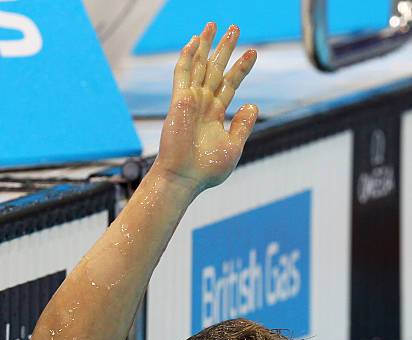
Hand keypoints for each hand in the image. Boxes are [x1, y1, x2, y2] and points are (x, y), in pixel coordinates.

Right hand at [155, 22, 258, 191]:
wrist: (185, 178)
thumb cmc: (207, 169)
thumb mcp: (233, 146)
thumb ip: (243, 125)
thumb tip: (253, 104)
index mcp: (215, 115)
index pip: (229, 85)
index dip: (241, 68)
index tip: (253, 52)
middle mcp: (203, 105)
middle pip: (216, 70)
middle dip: (224, 49)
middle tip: (234, 28)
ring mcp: (190, 101)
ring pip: (199, 66)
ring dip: (206, 45)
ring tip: (214, 25)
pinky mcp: (179, 101)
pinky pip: (183, 73)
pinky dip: (187, 56)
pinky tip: (194, 41)